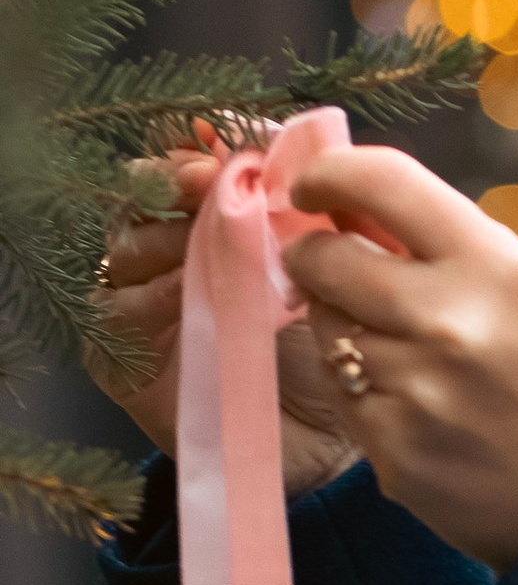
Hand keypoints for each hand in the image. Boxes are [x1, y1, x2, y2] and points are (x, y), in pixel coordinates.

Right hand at [85, 144, 363, 500]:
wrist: (331, 448)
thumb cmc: (335, 353)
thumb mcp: (330, 270)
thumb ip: (308, 206)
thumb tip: (283, 137)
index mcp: (215, 228)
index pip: (185, 168)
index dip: (198, 151)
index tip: (224, 145)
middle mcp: (169, 259)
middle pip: (144, 198)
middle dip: (176, 183)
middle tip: (207, 181)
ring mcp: (140, 308)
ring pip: (125, 248)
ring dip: (165, 236)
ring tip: (209, 240)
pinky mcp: (121, 359)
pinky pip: (114, 312)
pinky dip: (148, 297)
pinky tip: (186, 292)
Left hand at [280, 145, 517, 571]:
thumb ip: (445, 249)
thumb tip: (349, 212)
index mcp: (496, 266)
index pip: (382, 182)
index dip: (328, 174)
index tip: (312, 188)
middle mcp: (448, 320)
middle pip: (325, 259)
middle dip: (312, 255)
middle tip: (323, 263)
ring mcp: (414, 388)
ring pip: (328, 329)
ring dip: (346, 328)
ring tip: (405, 352)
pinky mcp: (390, 448)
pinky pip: (341, 393)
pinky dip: (363, 389)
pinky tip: (415, 405)